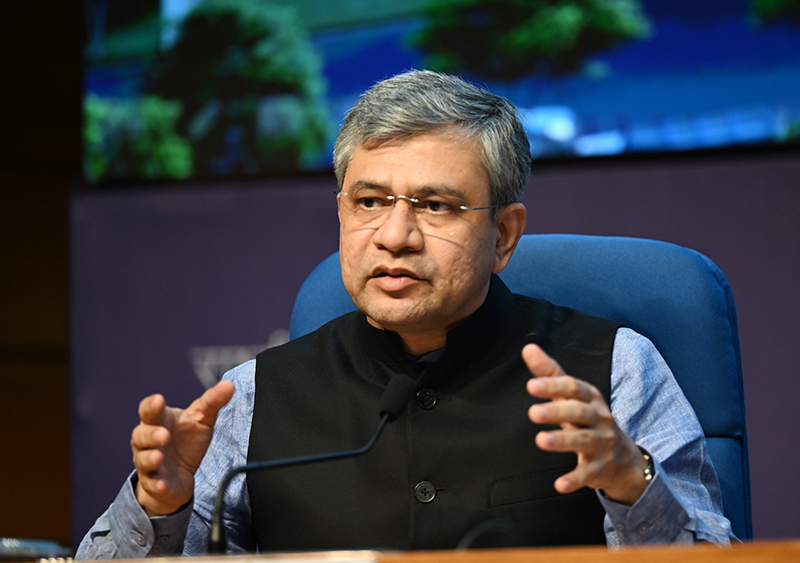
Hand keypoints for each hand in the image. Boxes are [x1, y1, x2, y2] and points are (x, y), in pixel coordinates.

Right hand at [131, 381, 234, 515]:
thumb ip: (212, 401)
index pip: (148, 410)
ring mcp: (149, 463)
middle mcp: (148, 441)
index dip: (151, 405)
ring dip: (150, 458)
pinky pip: (152, 484)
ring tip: (158, 457)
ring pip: (142, 459)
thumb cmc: (187, 441)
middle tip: (164, 435)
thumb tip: (229, 385)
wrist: (180, 475)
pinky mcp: (155, 483)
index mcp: (159, 421)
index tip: (159, 401)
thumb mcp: (202, 419)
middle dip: (150, 434)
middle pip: (141, 435)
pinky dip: (157, 484)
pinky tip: (162, 483)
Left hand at [522, 344, 647, 504]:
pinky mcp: (600, 468)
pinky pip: (587, 474)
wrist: (623, 457)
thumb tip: (528, 348)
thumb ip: (550, 373)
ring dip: (562, 441)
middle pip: (579, 413)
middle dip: (557, 412)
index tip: (531, 385)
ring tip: (541, 440)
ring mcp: (602, 443)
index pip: (573, 388)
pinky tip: (559, 485)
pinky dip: (574, 479)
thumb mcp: (572, 394)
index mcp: (590, 398)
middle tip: (533, 413)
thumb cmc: (589, 418)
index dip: (553, 385)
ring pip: (583, 441)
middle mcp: (599, 418)